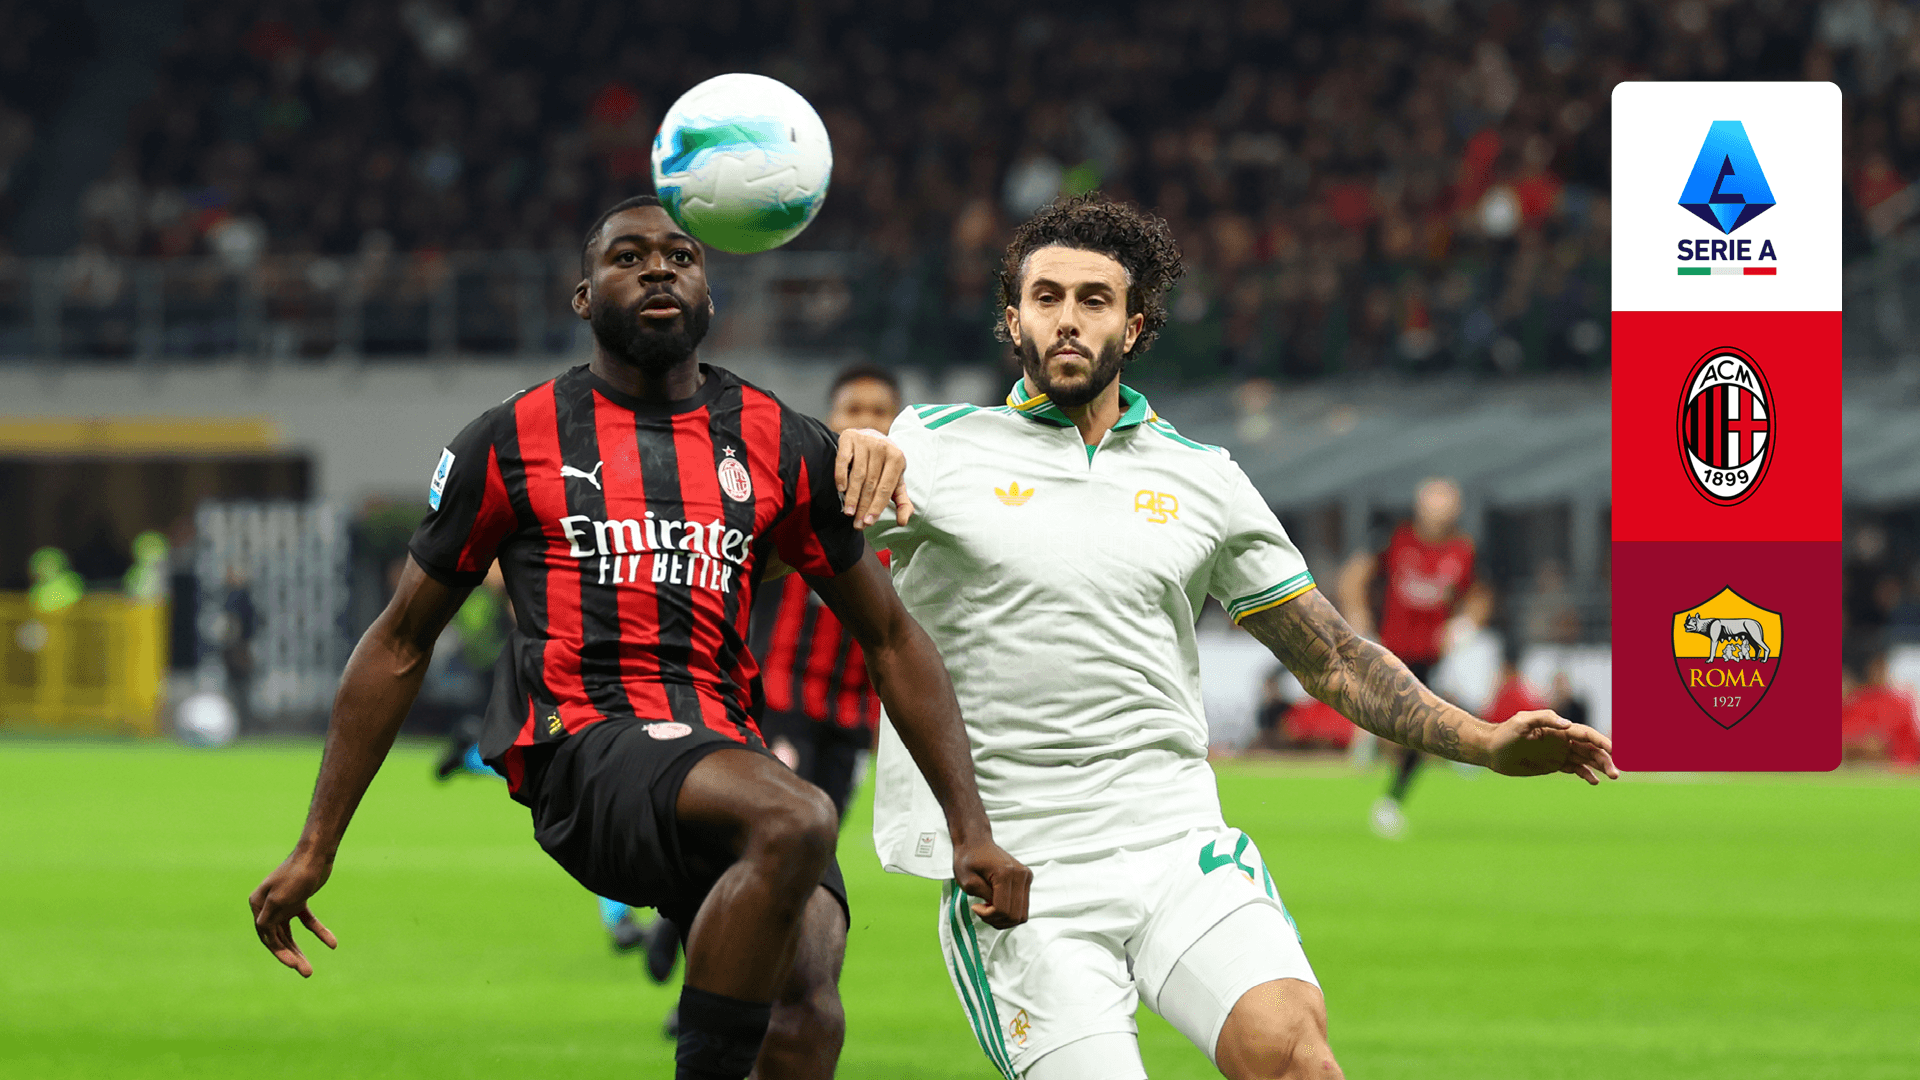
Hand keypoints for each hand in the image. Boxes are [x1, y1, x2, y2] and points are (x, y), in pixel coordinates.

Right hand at [248, 850, 338, 976]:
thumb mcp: (281, 898)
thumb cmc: (298, 873)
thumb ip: (269, 916)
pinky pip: (307, 922)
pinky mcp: (299, 901)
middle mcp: (267, 906)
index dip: (279, 952)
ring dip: (300, 950)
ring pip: (290, 934)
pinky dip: (318, 932)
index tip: (293, 965)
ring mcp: (284, 904)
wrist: (318, 852)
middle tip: (306, 972)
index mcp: (258, 904)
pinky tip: (332, 943)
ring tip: (309, 969)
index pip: (266, 936)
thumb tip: (262, 931)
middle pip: (278, 938)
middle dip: (291, 955)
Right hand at [834, 427, 912, 527]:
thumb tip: (903, 522)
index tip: (868, 523)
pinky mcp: (849, 437)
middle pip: (871, 484)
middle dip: (863, 506)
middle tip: (857, 524)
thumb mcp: (896, 479)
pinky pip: (843, 460)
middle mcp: (882, 447)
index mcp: (897, 458)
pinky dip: (841, 475)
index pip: (885, 488)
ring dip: (852, 496)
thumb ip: (902, 501)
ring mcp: (865, 441)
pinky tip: (840, 489)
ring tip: (848, 512)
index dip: (876, 507)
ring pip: (857, 475)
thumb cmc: (884, 464)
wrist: (870, 435)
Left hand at [953, 839, 1031, 929]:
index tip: (975, 907)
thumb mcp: (968, 882)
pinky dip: (1009, 912)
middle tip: (981, 911)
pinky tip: (995, 904)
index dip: (987, 915)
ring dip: (1004, 919)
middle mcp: (1021, 875)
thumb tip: (997, 909)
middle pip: (1015, 916)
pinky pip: (1022, 907)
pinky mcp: (1026, 879)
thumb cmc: (968, 859)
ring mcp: (1026, 876)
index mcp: (1006, 873)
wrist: (976, 842)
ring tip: (988, 908)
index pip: (1002, 909)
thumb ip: (985, 897)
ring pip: (1021, 915)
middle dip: (996, 920)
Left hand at [1486, 710, 1619, 784]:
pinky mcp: (1554, 764)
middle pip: (1591, 748)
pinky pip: (1575, 769)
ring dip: (1601, 766)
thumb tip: (1567, 724)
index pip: (1585, 734)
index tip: (1614, 750)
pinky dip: (1587, 774)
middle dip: (1605, 758)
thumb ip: (1545, 719)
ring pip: (1586, 759)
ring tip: (1613, 776)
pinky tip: (1594, 781)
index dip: (1601, 741)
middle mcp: (1562, 740)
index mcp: (1558, 729)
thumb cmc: (1505, 733)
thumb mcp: (1522, 722)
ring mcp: (1559, 753)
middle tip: (1616, 773)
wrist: (1492, 750)